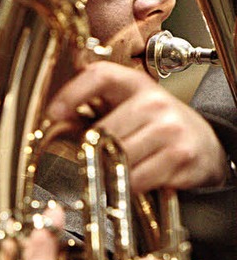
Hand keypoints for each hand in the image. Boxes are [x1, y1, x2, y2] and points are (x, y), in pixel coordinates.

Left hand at [46, 61, 226, 191]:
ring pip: (118, 156)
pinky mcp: (180, 155)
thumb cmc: (159, 126)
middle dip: (92, 148)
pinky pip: (137, 177)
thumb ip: (97, 109)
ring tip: (116, 167)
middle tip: (90, 157)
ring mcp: (169, 128)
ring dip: (110, 169)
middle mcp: (154, 102)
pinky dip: (128, 184)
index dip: (72, 92)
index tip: (53, 113)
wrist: (206, 144)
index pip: (100, 75)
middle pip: (103, 129)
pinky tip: (134, 178)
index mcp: (135, 84)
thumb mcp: (131, 107)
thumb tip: (56, 123)